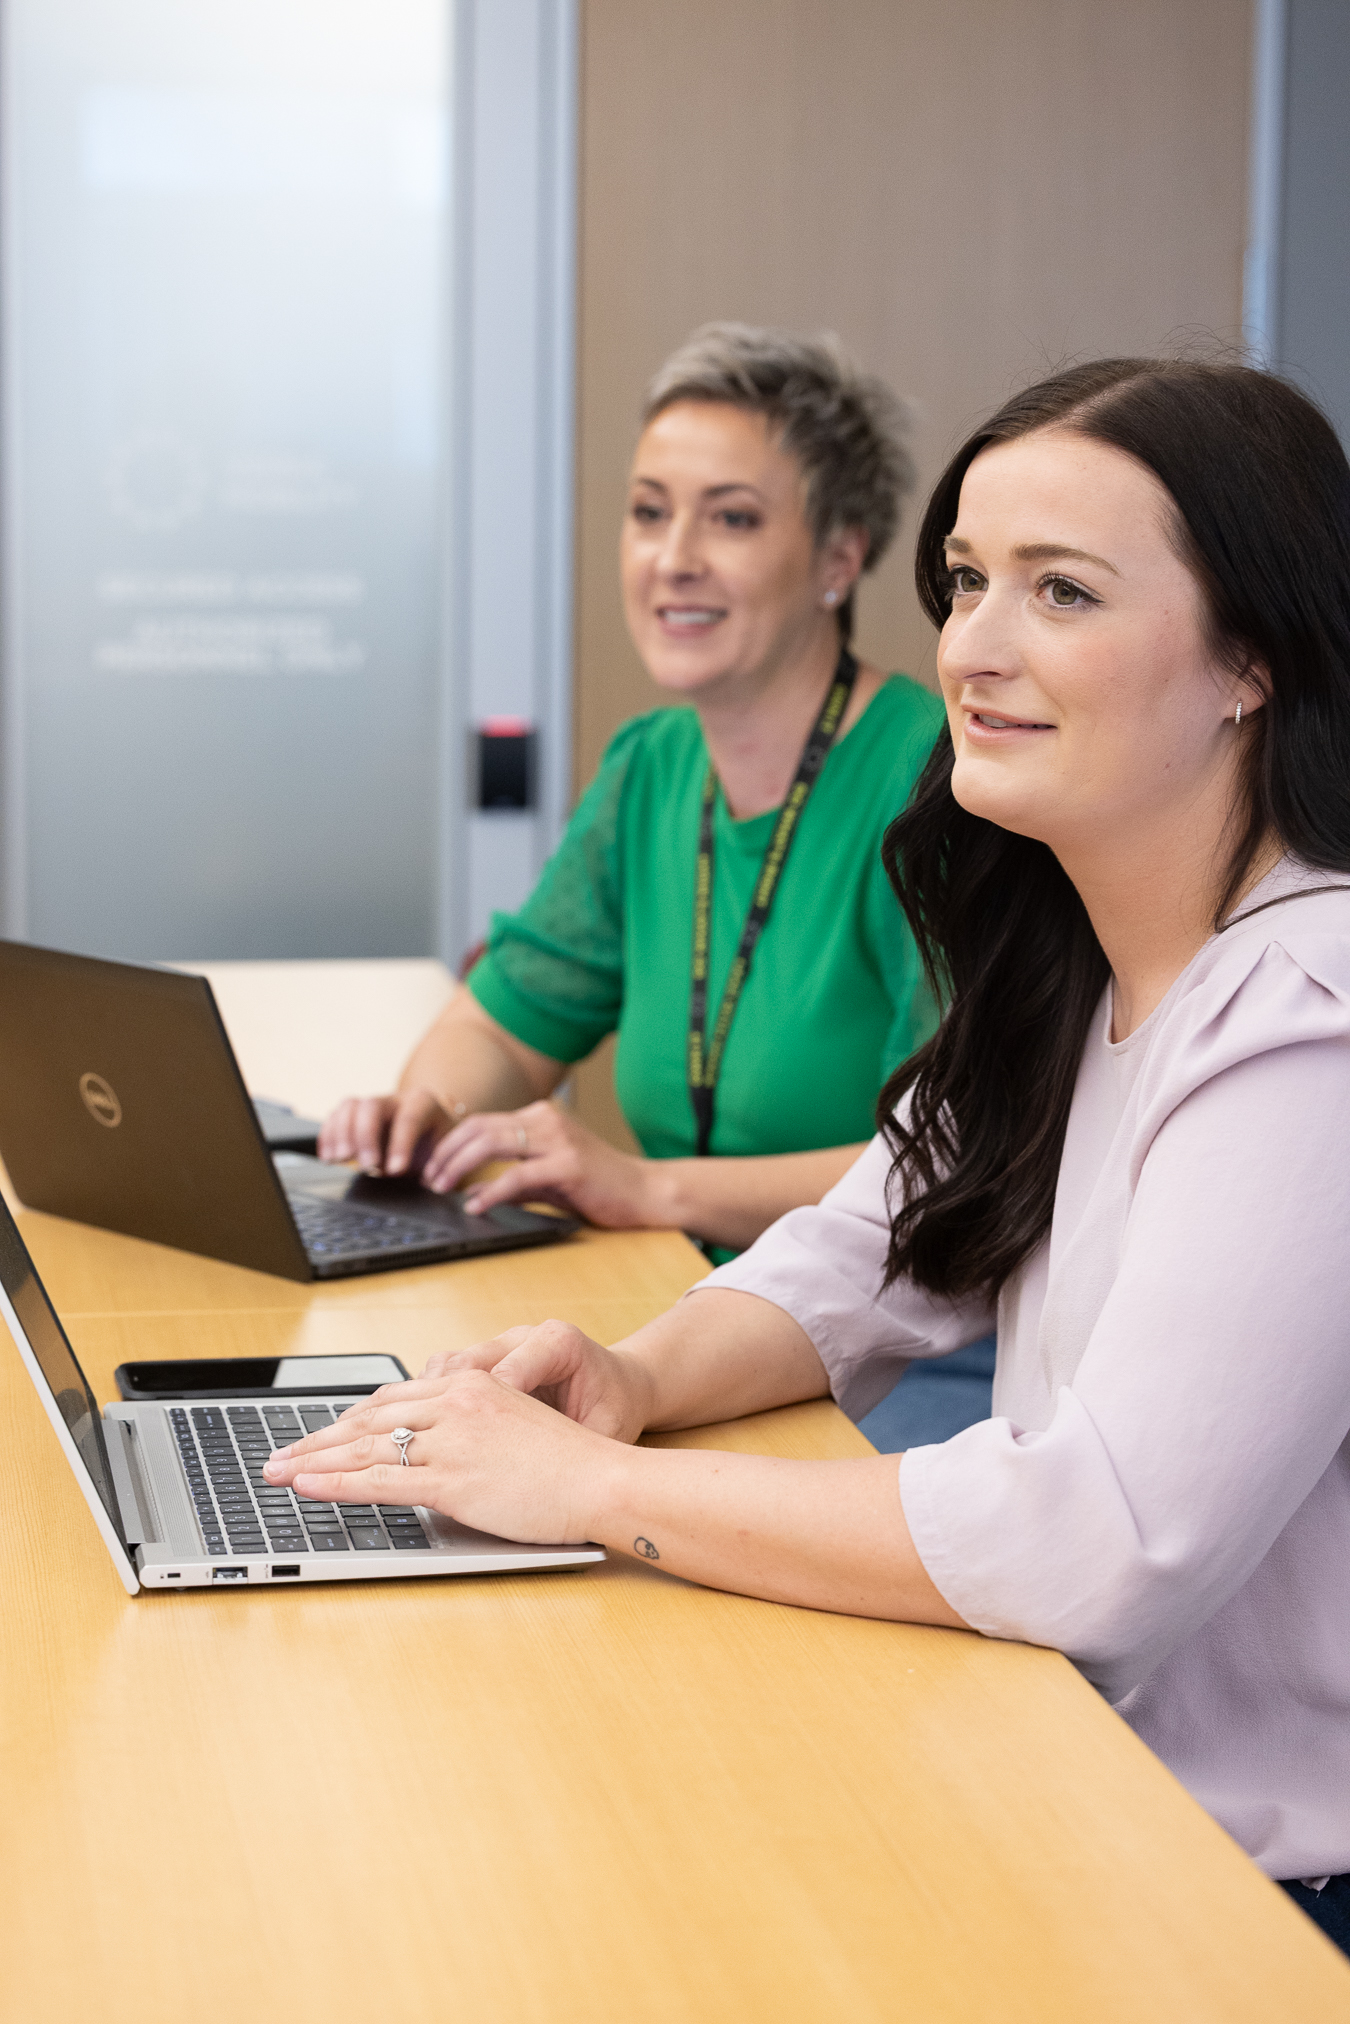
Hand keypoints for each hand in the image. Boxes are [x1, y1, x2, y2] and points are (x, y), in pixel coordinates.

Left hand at [260, 1369, 626, 1544]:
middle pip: (368, 1420)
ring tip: (275, 1473)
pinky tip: (307, 1487)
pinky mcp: (453, 1480)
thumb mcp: (515, 1429)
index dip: (348, 1420)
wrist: (604, 1477)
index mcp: (471, 1386)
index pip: (393, 1400)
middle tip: (278, 1455)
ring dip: (312, 1461)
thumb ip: (471, 1432)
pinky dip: (335, 1484)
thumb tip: (433, 1454)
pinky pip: (379, 1481)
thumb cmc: (571, 1463)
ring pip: (365, 1448)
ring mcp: (452, 1441)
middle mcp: (456, 1404)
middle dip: (317, 1440)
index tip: (318, 1435)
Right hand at [317, 1088, 463, 1177]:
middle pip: (372, 1106)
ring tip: (341, 1159)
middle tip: (366, 1165)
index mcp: (423, 1103)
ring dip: (341, 1134)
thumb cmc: (436, 1146)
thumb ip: (439, 1167)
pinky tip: (328, 1157)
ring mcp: (372, 1103)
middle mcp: (395, 1099)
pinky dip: (328, 1136)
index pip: (409, 1119)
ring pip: (349, 1106)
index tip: (395, 1171)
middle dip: (365, 1136)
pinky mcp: (353, 1114)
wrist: (428, 1133)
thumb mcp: (445, 1154)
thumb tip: (430, 1184)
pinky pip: (334, 1116)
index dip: (400, 1145)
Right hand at [417, 1318, 655, 1442]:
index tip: (461, 1448)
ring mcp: (502, 1343)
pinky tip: (421, 1429)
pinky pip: (448, 1372)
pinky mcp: (488, 1358)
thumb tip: (542, 1479)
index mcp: (558, 1343)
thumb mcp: (605, 1430)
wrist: (621, 1385)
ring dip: (427, 1400)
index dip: (479, 1413)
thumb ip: (573, 1445)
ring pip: (448, 1364)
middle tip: (416, 1445)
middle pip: (465, 1363)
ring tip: (409, 1438)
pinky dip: (432, 1399)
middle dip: (439, 1405)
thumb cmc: (615, 1409)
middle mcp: (524, 1335)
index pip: (506, 1374)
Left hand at [421, 1099, 669, 1227]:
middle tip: (428, 1178)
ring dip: (459, 1167)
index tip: (432, 1167)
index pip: (482, 1122)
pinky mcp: (568, 1165)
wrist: (646, 1192)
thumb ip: (514, 1178)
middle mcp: (547, 1120)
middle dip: (446, 1153)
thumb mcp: (548, 1176)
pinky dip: (490, 1191)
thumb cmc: (598, 1186)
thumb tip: (472, 1194)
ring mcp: (558, 1140)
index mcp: (540, 1117)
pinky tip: (475, 1205)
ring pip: (492, 1144)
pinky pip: (517, 1176)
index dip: (450, 1143)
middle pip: (479, 1128)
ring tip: (443, 1188)